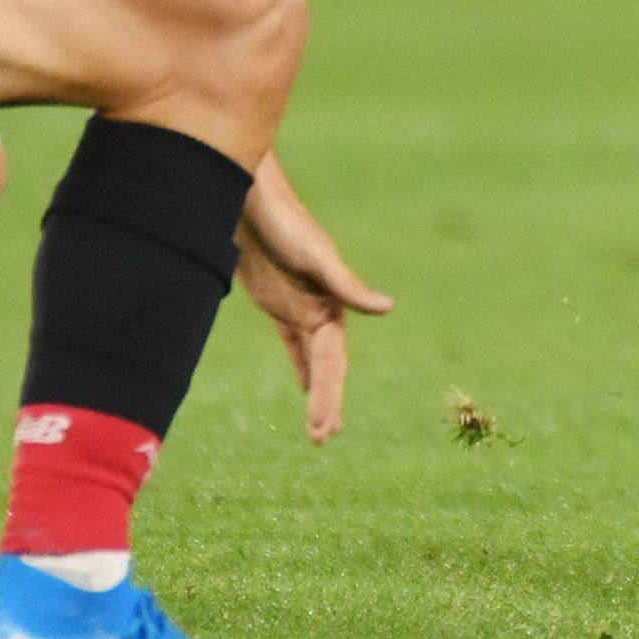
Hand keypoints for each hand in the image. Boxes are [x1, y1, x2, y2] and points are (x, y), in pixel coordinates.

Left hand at [235, 156, 392, 443]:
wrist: (250, 199)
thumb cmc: (284, 222)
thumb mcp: (317, 257)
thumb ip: (349, 285)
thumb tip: (388, 308)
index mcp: (333, 303)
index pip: (332, 361)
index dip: (329, 395)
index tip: (322, 429)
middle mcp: (321, 309)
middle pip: (326, 367)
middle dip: (326, 403)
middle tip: (322, 440)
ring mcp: (300, 306)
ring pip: (311, 360)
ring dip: (316, 390)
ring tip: (320, 429)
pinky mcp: (278, 302)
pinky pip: (294, 344)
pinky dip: (300, 366)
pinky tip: (303, 387)